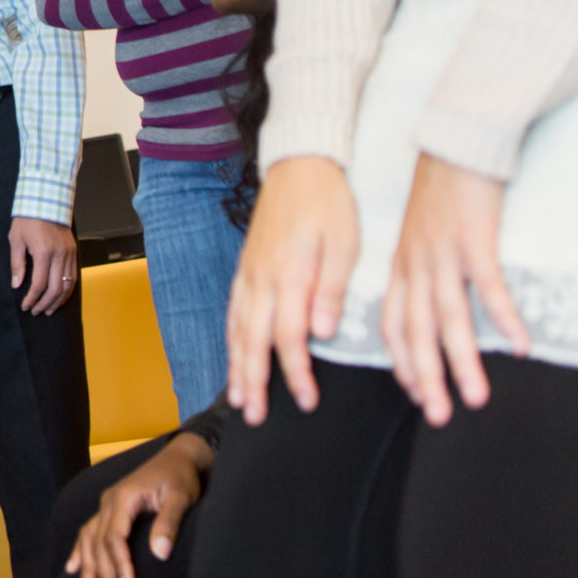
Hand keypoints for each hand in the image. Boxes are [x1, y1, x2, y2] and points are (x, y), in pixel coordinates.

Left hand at [11, 217, 77, 313]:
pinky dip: (67, 290)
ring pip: (67, 285)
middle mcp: (59, 255)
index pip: (39, 284)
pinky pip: (74, 276)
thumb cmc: (28, 219)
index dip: (32, 298)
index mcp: (43, 252)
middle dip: (45, 304)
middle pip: (55, 289)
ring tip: (48, 310)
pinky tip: (59, 297)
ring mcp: (69, 254)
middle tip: (36, 311)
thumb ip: (17, 263)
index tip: (25, 306)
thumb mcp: (16, 239)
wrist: (46, 201)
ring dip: (58, 301)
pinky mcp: (74, 252)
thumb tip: (16, 284)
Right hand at [64, 431, 212, 577]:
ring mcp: (106, 505)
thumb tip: (160, 553)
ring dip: (86, 567)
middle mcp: (108, 501)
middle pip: (99, 543)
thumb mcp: (180, 497)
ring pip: (89, 539)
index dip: (119, 564)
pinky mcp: (109, 509)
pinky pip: (88, 531)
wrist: (178, 457)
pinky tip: (72, 567)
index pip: (114, 537)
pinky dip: (79, 551)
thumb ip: (169, 523)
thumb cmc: (180, 477)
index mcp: (123, 498)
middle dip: (101, 574)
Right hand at [225, 155, 357, 423]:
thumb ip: (331, 289)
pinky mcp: (246, 264)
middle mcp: (262, 277)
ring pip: (237, 326)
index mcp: (289, 274)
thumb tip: (320, 331)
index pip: (289, 336)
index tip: (305, 400)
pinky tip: (233, 352)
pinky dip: (231, 336)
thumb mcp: (346, 243)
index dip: (295, 372)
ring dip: (236, 364)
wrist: (301, 162)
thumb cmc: (330, 201)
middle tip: (254, 415)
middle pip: (252, 339)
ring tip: (237, 396)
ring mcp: (250, 271)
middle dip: (254, 380)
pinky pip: (233, 308)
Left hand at [382, 153, 527, 427]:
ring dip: (461, 360)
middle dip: (425, 377)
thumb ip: (420, 273)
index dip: (402, 361)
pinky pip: (487, 286)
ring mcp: (442, 254)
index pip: (392, 324)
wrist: (454, 144)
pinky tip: (521, 345)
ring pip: (447, 318)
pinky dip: (503, 317)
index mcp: (401, 267)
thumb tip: (432, 311)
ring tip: (476, 397)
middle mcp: (415, 266)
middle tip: (437, 415)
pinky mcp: (472, 240)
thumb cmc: (440, 194)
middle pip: (415, 331)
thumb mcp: (418, 237)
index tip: (413, 393)